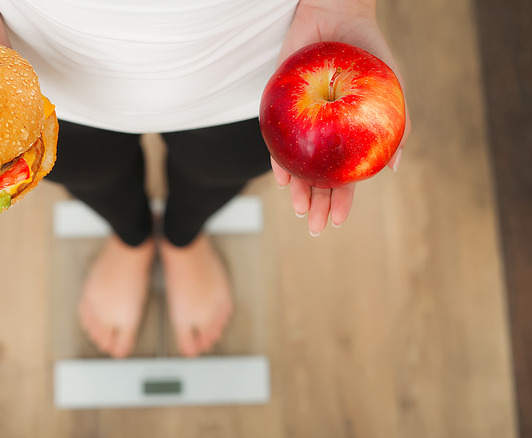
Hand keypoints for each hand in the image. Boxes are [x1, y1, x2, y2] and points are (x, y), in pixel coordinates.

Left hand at [272, 0, 410, 235]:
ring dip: (298, 190)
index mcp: (348, 137)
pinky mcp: (280, 109)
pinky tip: (282, 178)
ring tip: (301, 209)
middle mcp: (323, 136)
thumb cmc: (367, 53)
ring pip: (297, 166)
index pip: (344, 177)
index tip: (339, 221)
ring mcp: (301, 125)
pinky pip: (277, 141)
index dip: (342, 200)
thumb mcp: (390, 90)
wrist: (337, 17)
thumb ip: (397, 125)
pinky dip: (279, 160)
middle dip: (318, 204)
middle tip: (315, 226)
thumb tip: (392, 167)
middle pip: (319, 178)